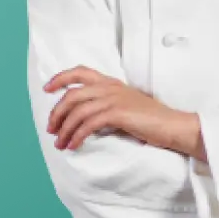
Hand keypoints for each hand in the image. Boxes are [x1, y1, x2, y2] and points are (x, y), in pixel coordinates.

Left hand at [44, 66, 175, 150]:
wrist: (171, 124)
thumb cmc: (150, 119)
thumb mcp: (127, 104)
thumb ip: (107, 104)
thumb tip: (82, 117)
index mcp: (112, 82)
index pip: (81, 72)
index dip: (61, 78)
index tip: (47, 89)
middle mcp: (110, 87)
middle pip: (73, 95)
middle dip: (57, 113)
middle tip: (51, 129)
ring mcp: (114, 99)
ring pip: (78, 111)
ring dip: (64, 129)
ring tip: (60, 144)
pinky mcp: (118, 113)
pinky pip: (88, 124)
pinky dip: (77, 136)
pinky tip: (74, 145)